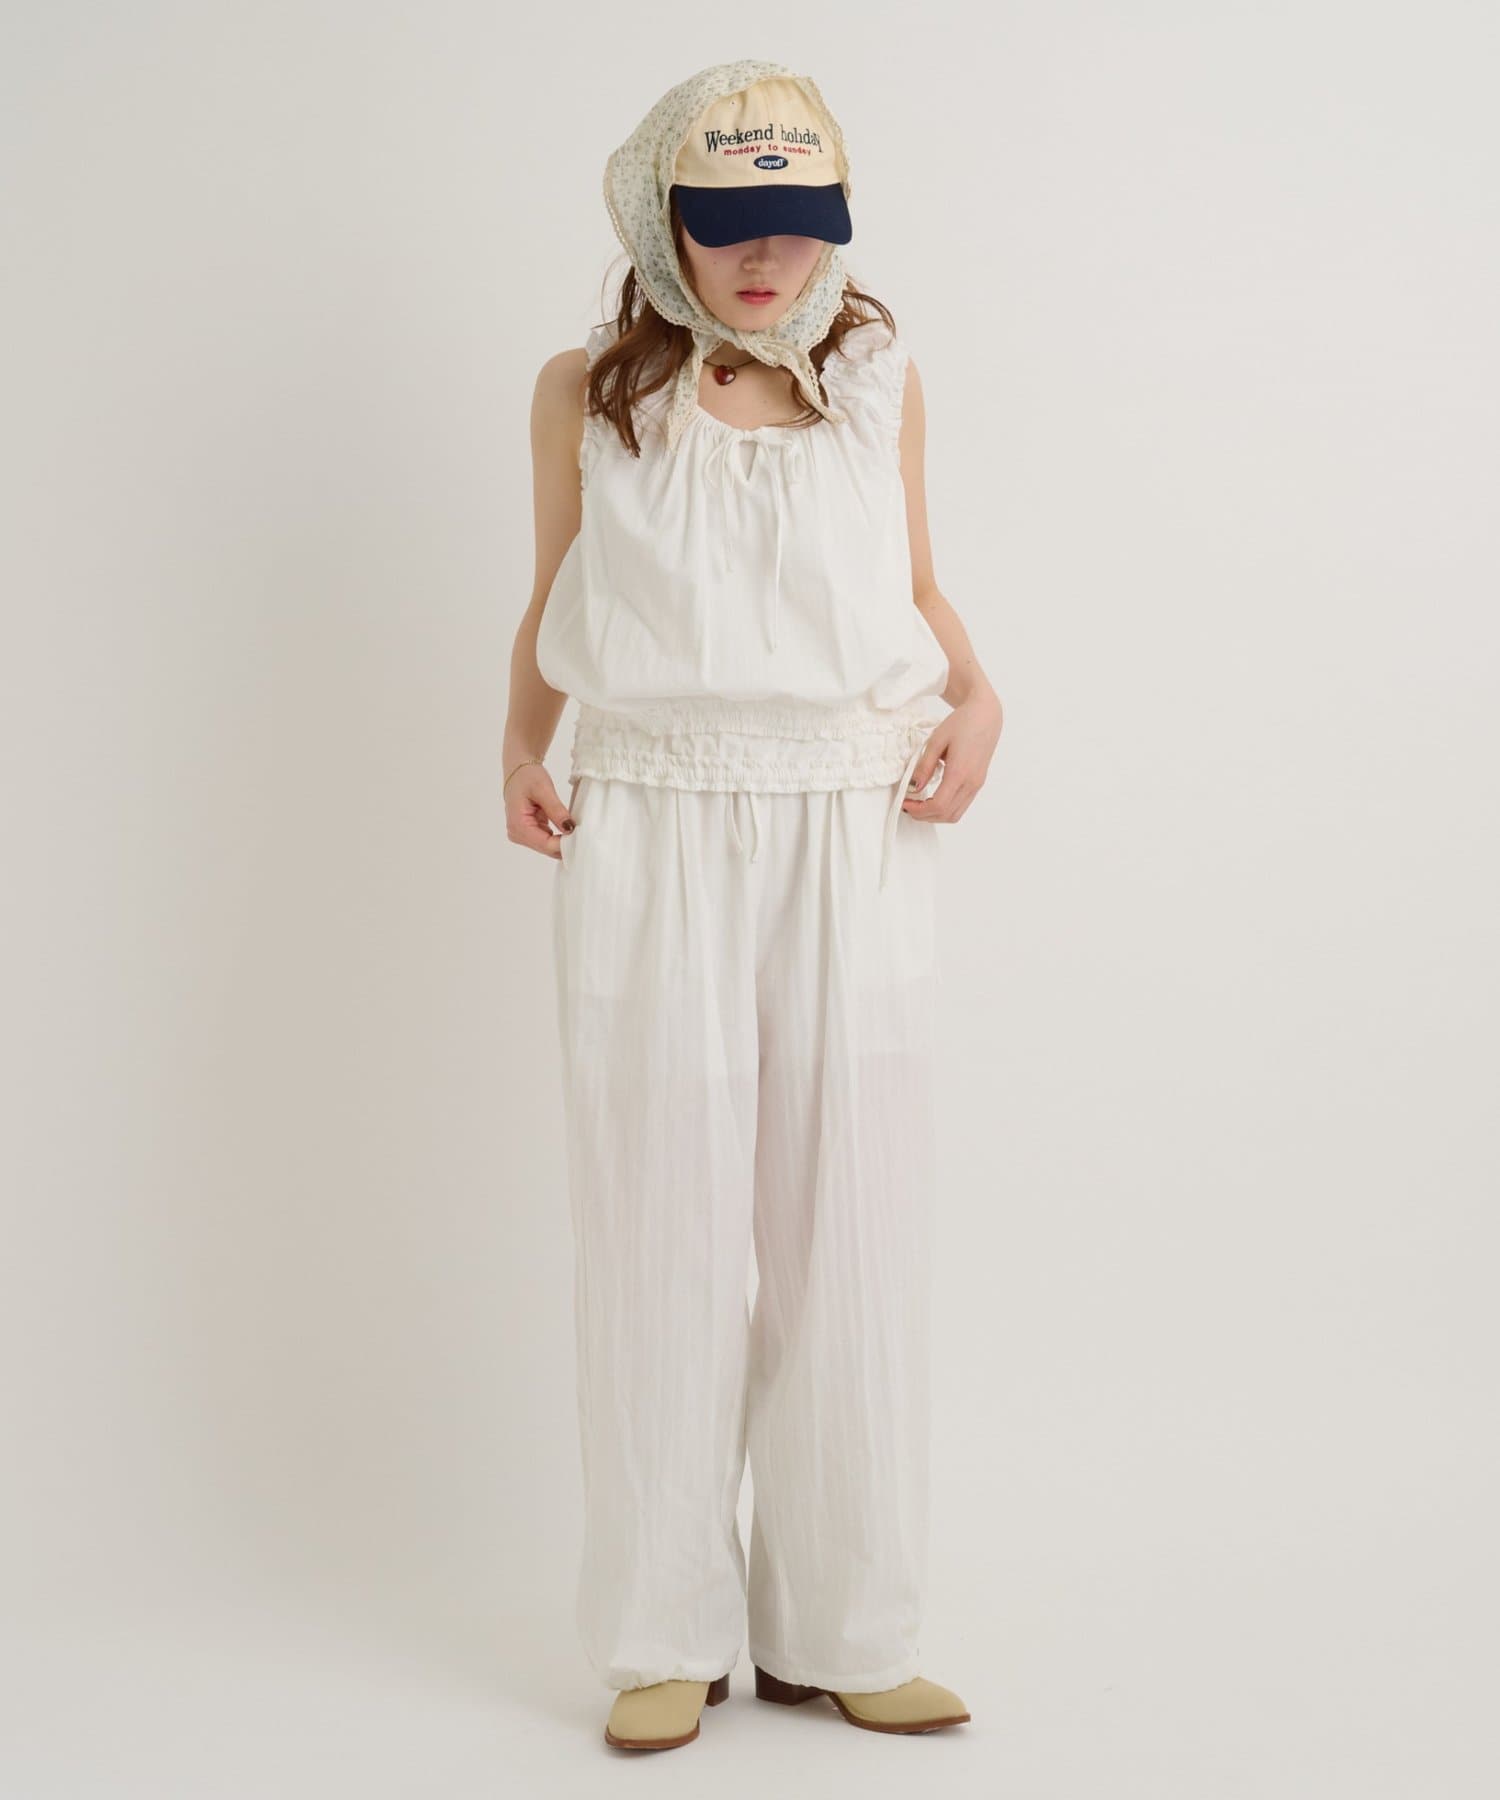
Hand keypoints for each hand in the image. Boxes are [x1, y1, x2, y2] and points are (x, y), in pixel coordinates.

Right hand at [506, 762, 574, 859]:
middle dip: (565, 844)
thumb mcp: (544, 790)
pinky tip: (567, 829)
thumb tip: (570, 828)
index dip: (565, 844)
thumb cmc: (527, 776)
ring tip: (577, 832)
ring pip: (548, 847)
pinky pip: (546, 840)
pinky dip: (558, 837)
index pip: (546, 844)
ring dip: (562, 841)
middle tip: (584, 835)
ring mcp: (521, 835)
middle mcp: (517, 834)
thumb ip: (556, 810)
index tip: (583, 838)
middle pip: (546, 849)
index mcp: (518, 825)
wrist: (517, 769)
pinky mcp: (528, 833)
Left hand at [902, 689, 1002, 823]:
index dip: (918, 810)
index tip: (904, 802)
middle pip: (946, 815)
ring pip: (955, 815)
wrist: (985, 715)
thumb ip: (924, 766)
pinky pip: (961, 806)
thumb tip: (914, 786)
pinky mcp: (978, 783)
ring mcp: (976, 785)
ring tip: (919, 804)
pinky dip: (945, 809)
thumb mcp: (936, 741)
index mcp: (960, 772)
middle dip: (924, 815)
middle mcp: (971, 783)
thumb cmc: (962, 723)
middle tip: (908, 805)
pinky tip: (933, 798)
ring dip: (935, 816)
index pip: (938, 805)